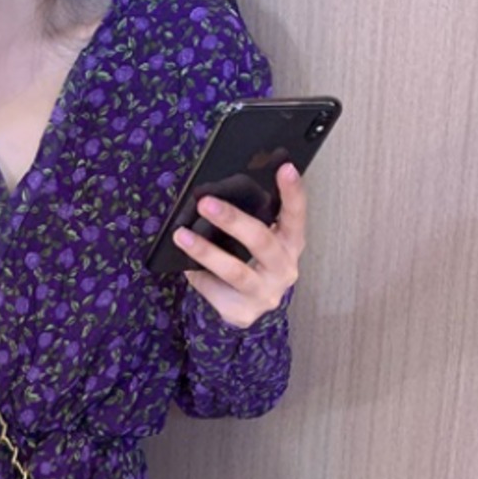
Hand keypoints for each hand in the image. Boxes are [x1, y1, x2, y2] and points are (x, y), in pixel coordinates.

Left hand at [173, 163, 306, 328]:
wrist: (249, 306)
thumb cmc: (254, 263)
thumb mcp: (260, 240)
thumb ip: (253, 221)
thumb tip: (216, 196)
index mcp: (291, 243)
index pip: (296, 214)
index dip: (292, 192)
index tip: (285, 168)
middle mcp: (283, 268)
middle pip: (261, 241)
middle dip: (232, 220)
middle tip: (206, 203)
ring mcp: (265, 293)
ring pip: (234, 271)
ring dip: (205, 251)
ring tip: (181, 235)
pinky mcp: (243, 311)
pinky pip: (215, 290)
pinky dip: (198, 275)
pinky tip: (185, 264)